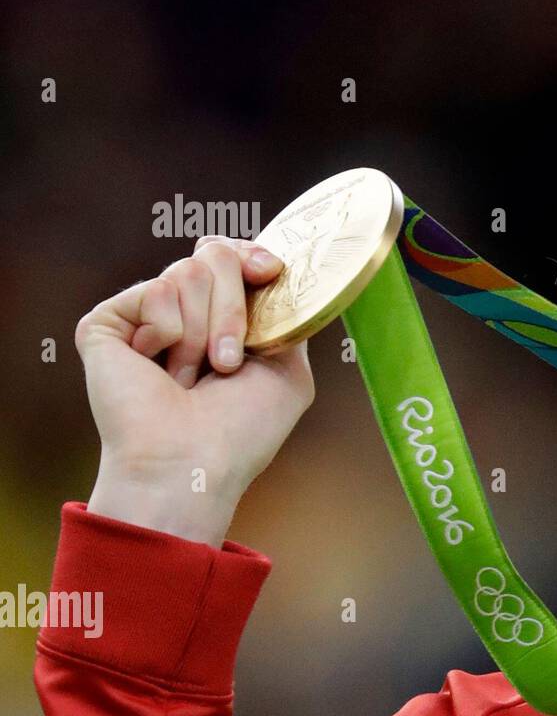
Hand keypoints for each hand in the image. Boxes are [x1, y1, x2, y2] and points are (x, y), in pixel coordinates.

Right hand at [77, 236, 314, 545]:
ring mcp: (144, 317)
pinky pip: (156, 290)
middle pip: (214, 254)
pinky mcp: (107, 323)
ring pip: (189, 271)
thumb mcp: (289, 369)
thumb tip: (279, 271)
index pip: (232, 255)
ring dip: (204, 332)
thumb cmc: (243, 428)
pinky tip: (158, 369)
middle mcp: (182, 314)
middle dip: (234, 309)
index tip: (268, 272)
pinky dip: (169, 332)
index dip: (252, 255)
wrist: (192, 461)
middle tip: (226, 364)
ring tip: (189, 378)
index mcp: (222, 321)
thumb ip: (286, 316)